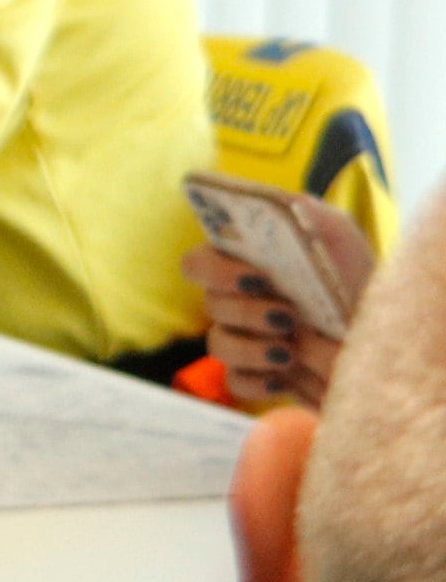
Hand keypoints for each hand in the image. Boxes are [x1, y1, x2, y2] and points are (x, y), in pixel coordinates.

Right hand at [180, 195, 373, 407]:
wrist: (384, 339)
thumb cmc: (359, 286)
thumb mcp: (346, 245)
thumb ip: (318, 218)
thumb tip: (288, 200)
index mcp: (245, 265)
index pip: (197, 262)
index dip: (213, 270)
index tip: (255, 276)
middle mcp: (237, 301)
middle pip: (209, 305)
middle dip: (247, 311)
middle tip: (287, 316)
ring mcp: (243, 341)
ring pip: (218, 345)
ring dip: (252, 347)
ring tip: (290, 350)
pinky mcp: (255, 376)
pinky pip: (235, 381)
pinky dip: (258, 380)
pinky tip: (284, 376)